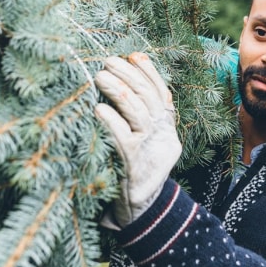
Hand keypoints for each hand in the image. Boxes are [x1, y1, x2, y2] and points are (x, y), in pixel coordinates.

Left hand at [94, 52, 181, 226]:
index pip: (163, 93)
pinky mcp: (133, 163)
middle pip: (149, 97)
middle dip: (128, 75)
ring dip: (118, 90)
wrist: (141, 211)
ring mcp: (150, 149)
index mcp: (168, 129)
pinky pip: (122, 136)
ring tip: (100, 76)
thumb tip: (126, 81)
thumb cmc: (136, 171)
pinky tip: (98, 108)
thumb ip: (142, 117)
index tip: (133, 55)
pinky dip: (111, 120)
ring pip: (137, 111)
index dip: (149, 72)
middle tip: (108, 61)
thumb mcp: (147, 143)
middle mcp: (163, 136)